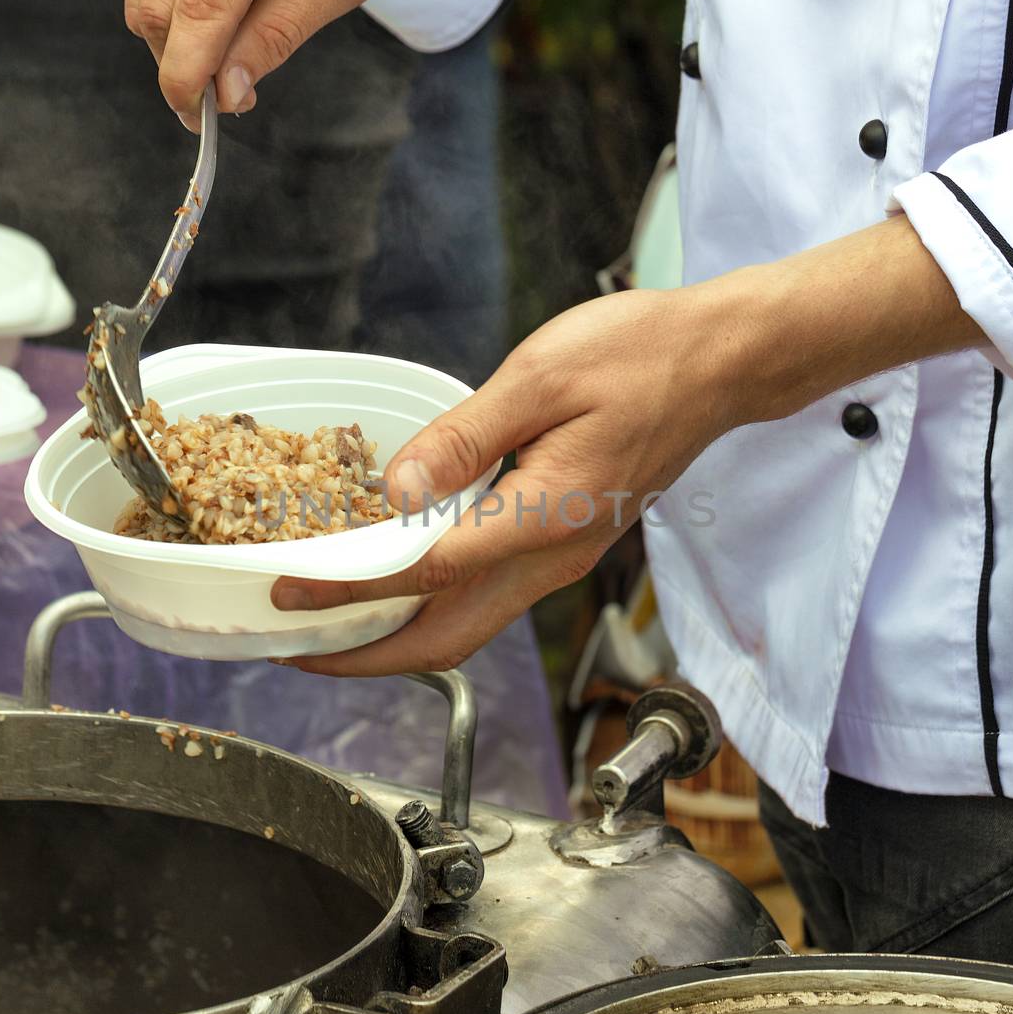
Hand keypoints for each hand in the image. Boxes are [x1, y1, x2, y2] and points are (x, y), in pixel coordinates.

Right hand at [116, 0, 394, 127]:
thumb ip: (284, 28)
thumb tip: (228, 92)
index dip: (193, 66)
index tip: (197, 112)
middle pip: (158, 2)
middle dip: (182, 61)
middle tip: (223, 91)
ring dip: (172, 35)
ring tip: (223, 39)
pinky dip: (165, 3)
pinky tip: (207, 3)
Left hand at [272, 215, 985, 676]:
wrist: (723, 363)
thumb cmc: (644, 357)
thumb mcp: (540, 377)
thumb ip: (463, 440)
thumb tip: (397, 492)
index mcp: (543, 519)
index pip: (424, 574)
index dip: (347, 589)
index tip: (289, 593)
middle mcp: (554, 558)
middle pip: (447, 640)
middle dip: (367, 656)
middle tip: (299, 649)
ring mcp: (563, 557)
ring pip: (468, 626)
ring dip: (397, 636)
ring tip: (333, 623)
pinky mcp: (565, 540)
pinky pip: (488, 594)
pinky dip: (432, 602)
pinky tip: (396, 576)